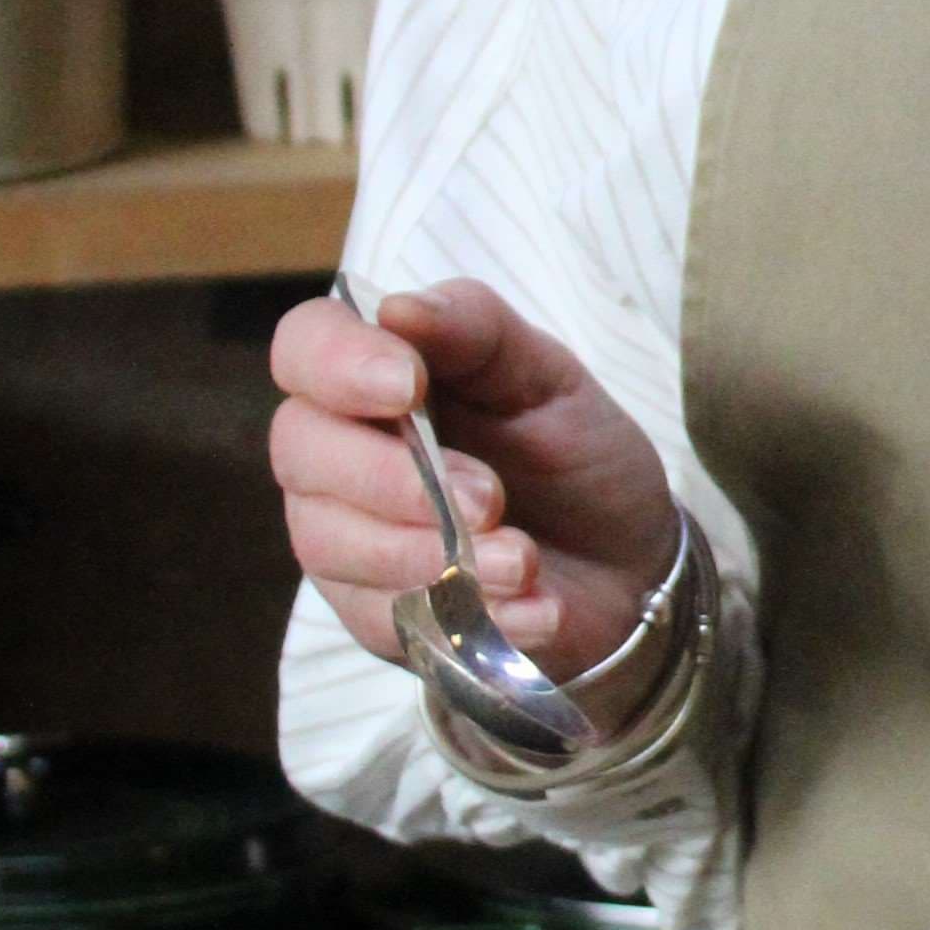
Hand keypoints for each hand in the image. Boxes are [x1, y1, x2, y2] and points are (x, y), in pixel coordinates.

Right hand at [270, 278, 677, 684]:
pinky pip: (387, 620)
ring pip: (330, 543)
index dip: (338, 363)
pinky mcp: (377, 620)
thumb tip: (396, 308)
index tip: (409, 385)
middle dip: (391, 477)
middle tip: (488, 498)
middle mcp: (340, 459)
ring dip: (430, 554)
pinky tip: (533, 609)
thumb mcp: (545, 375)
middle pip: (302, 450)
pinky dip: (469, 613)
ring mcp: (348, 543)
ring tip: (522, 561)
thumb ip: (476, 329)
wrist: (627, 562)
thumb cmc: (571, 452)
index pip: (304, 349)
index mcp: (373, 380)